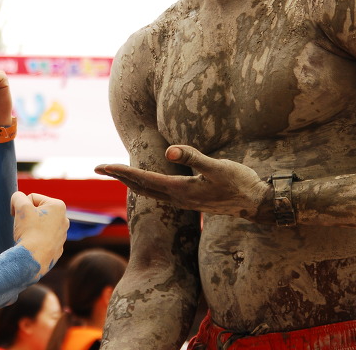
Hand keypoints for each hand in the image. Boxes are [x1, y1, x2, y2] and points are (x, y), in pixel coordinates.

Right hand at [11, 192, 68, 276]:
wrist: (33, 260)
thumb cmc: (29, 231)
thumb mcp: (21, 208)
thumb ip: (18, 197)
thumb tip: (18, 198)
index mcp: (58, 206)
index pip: (32, 198)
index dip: (22, 206)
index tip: (18, 217)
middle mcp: (64, 219)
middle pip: (37, 212)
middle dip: (28, 217)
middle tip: (24, 227)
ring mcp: (62, 235)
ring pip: (40, 226)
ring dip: (31, 229)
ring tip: (28, 237)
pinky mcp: (57, 248)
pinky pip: (42, 240)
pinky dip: (36, 241)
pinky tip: (33, 246)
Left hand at [95, 145, 271, 221]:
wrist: (257, 204)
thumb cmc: (240, 183)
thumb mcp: (218, 167)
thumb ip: (193, 157)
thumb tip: (168, 151)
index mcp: (180, 190)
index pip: (143, 179)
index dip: (122, 171)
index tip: (102, 166)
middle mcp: (178, 199)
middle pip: (141, 187)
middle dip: (120, 177)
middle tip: (98, 168)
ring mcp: (185, 202)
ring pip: (149, 192)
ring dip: (131, 182)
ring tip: (117, 173)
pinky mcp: (192, 201)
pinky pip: (161, 194)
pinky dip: (147, 186)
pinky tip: (148, 184)